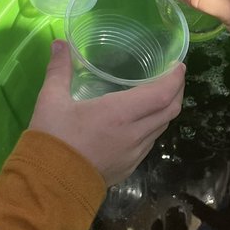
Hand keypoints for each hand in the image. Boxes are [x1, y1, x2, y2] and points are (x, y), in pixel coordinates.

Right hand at [28, 40, 184, 185]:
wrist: (49, 186)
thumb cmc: (53, 139)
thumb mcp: (51, 101)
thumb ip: (59, 70)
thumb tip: (60, 42)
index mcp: (119, 114)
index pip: (162, 94)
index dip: (175, 78)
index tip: (179, 64)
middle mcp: (134, 134)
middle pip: (170, 110)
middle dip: (177, 90)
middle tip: (173, 75)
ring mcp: (134, 153)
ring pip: (161, 127)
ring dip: (166, 109)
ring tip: (159, 94)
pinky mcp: (129, 167)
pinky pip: (150, 142)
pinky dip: (154, 125)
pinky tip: (142, 120)